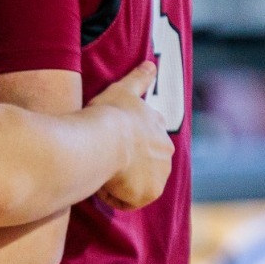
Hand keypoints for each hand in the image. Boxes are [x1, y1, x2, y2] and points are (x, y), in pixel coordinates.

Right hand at [93, 62, 172, 210]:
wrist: (104, 138)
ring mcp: (159, 175)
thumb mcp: (124, 90)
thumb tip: (153, 63)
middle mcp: (166, 154)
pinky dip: (114, 195)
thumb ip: (139, 78)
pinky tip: (99, 182)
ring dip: (120, 180)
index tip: (115, 143)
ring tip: (99, 169)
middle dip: (128, 165)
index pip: (150, 142)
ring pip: (136, 182)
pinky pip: (128, 200)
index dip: (132, 144)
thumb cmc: (110, 113)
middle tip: (103, 158)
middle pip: (145, 164)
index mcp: (160, 131)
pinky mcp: (148, 193)